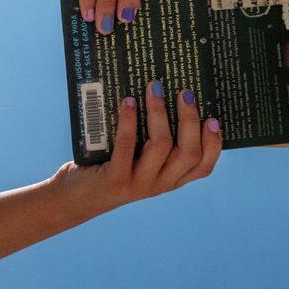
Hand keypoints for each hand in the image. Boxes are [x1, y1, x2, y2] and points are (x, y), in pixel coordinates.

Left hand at [55, 81, 222, 209]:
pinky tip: (128, 101)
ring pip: (162, 145)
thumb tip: (167, 97)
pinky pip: (127, 144)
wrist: (74, 200)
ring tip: (155, 88)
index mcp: (171, 179)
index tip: (213, 118)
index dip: (213, 144)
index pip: (203, 167)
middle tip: (185, 93)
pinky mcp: (115, 179)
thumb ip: (156, 143)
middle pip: (189, 153)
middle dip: (190, 120)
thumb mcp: (140, 162)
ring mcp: (138, 184)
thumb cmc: (109, 169)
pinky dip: (129, 120)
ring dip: (160, 112)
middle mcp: (160, 184)